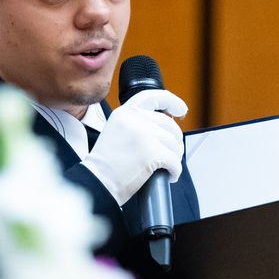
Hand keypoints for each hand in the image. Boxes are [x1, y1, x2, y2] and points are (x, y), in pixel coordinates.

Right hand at [80, 88, 187, 204]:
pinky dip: (175, 171)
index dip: (171, 101)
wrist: (96, 182)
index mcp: (124, 112)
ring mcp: (144, 134)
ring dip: (175, 158)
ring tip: (166, 168)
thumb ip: (136, 123)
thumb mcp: (116, 131)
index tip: (181, 109)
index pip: (153, 97)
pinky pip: (175, 161)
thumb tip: (165, 126)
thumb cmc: (106, 164)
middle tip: (170, 155)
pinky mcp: (152, 152)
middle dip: (175, 142)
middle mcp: (134, 119)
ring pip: (174, 144)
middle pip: (169, 126)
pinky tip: (168, 176)